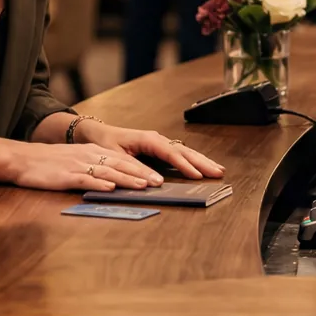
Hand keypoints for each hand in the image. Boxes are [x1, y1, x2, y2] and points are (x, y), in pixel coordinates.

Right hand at [4, 140, 163, 192]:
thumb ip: (94, 167)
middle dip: (141, 174)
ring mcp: (77, 166)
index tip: (158, 177)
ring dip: (126, 179)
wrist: (22, 158)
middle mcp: (88, 156)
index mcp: (92, 152)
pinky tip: (110, 189)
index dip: (142, 168)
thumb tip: (114, 180)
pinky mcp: (65, 176)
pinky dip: (99, 184)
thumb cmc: (49, 162)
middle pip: (120, 164)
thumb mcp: (75, 159)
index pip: (122, 160)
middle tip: (159, 182)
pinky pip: (85, 180)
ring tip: (143, 185)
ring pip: (107, 172)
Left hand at [80, 121, 224, 180]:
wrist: (97, 134)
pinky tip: (204, 166)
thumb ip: (134, 168)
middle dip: (202, 162)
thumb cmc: (104, 144)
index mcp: (147, 139)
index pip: (170, 153)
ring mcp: (160, 142)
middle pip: (184, 151)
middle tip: (218, 172)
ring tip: (218, 169)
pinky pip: (180, 154)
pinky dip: (194, 160)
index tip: (197, 175)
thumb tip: (155, 181)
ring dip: (202, 161)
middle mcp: (157, 139)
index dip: (184, 165)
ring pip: (185, 151)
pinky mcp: (160, 148)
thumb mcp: (115, 157)